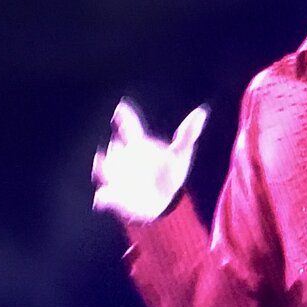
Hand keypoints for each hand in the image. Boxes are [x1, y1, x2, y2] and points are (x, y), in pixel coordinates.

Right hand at [92, 98, 208, 221]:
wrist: (164, 201)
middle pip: (115, 147)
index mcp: (140, 144)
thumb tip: (203, 110)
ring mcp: (118, 176)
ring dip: (105, 167)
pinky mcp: (115, 195)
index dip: (125, 116)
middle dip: (116, 147)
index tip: (121, 106)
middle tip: (119, 144)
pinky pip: (104, 196)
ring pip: (104, 168)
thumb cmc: (170, 172)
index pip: (130, 126)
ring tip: (109, 166)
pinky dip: (103, 197)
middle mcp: (125, 157)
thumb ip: (189, 132)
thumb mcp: (181, 152)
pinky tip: (103, 198)